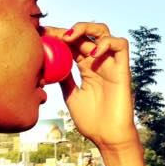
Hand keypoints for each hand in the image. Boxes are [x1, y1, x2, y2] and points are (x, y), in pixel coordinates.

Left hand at [44, 22, 137, 150]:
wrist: (107, 137)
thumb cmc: (91, 121)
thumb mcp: (70, 96)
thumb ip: (64, 78)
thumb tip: (48, 64)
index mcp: (86, 68)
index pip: (73, 43)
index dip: (58, 35)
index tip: (41, 33)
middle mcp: (98, 62)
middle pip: (85, 33)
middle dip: (67, 30)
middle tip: (52, 34)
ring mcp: (111, 64)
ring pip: (104, 31)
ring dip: (87, 28)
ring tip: (70, 37)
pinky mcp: (122, 69)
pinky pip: (121, 45)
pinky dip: (107, 43)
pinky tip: (92, 53)